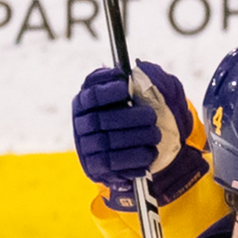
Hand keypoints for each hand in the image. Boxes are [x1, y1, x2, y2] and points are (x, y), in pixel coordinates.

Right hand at [72, 60, 191, 187]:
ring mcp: (86, 147)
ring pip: (107, 142)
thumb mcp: (138, 95)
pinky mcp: (95, 167)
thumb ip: (140, 81)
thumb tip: (144, 70)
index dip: (107, 90)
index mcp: (86, 102)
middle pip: (100, 120)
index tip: (125, 86)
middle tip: (152, 116)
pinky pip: (112, 165)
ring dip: (135, 138)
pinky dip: (134, 159)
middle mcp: (82, 123)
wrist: (132, 152)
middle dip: (129, 118)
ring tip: (156, 135)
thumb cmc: (135, 116)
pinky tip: (150, 153)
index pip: (91, 94)